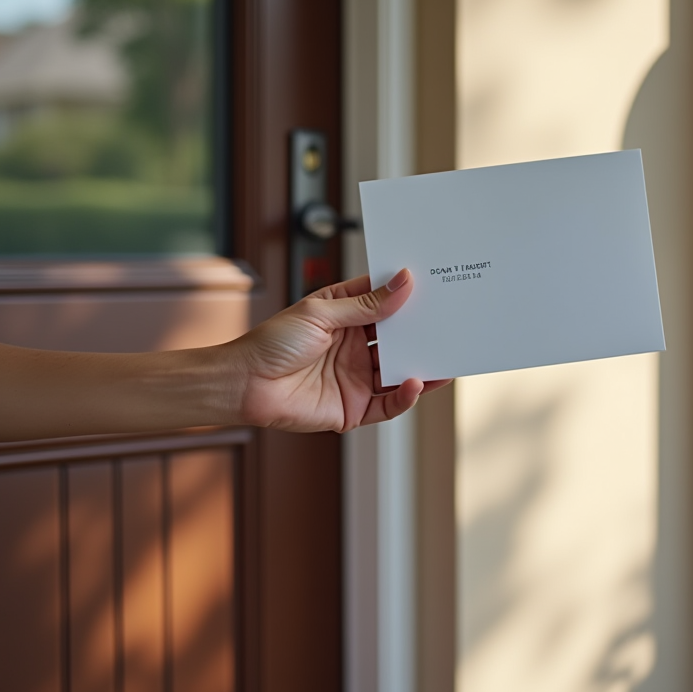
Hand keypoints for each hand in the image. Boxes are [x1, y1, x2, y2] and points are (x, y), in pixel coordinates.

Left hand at [229, 269, 449, 432]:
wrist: (243, 384)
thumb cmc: (271, 343)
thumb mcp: (321, 313)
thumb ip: (367, 304)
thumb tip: (403, 282)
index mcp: (345, 318)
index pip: (385, 304)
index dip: (407, 297)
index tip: (433, 285)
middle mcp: (354, 348)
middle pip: (398, 340)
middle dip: (422, 332)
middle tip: (448, 322)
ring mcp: (355, 379)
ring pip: (399, 373)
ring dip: (422, 365)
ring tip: (445, 357)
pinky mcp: (353, 408)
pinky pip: (388, 405)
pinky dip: (405, 397)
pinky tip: (414, 383)